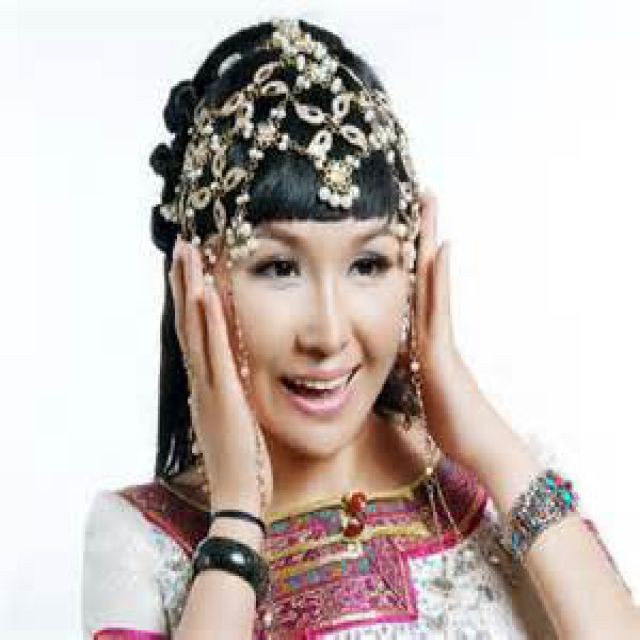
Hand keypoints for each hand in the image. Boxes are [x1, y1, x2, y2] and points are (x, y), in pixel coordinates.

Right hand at [169, 237, 272, 516]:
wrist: (237, 500)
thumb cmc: (241, 466)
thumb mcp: (234, 424)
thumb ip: (231, 399)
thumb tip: (235, 381)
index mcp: (206, 387)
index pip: (195, 335)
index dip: (189, 300)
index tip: (190, 269)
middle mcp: (201, 382)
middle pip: (187, 323)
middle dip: (184, 283)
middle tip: (181, 246)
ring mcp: (210, 388)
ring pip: (195, 331)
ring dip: (190, 290)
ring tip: (187, 254)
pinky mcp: (224, 398)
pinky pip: (215, 355)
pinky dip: (208, 324)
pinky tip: (205, 294)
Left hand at [414, 190, 517, 472]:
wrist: (476, 443)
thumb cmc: (450, 419)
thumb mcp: (420, 386)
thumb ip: (410, 363)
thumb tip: (398, 352)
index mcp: (422, 336)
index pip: (413, 286)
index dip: (410, 254)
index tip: (403, 223)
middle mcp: (432, 329)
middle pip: (426, 272)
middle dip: (423, 234)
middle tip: (424, 194)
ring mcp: (439, 337)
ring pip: (432, 281)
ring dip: (430, 243)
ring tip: (429, 206)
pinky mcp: (442, 352)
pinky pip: (440, 309)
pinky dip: (440, 280)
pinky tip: (442, 251)